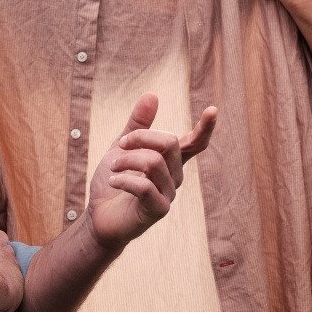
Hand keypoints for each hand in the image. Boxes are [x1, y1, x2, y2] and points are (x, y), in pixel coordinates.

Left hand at [85, 93, 217, 251]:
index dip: (205, 128)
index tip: (212, 110)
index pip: (195, 143)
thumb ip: (137, 124)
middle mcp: (175, 176)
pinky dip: (124, 179)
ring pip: (153, 162)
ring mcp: (169, 194)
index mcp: (170, 161)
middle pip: (169, 143)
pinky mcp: (158, 210)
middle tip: (120, 145)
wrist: (98, 217)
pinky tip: (114, 181)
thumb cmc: (113, 183)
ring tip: (112, 167)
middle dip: (140, 138)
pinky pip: (145, 186)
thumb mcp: (121, 148)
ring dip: (126, 160)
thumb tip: (152, 94)